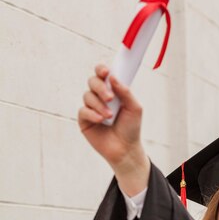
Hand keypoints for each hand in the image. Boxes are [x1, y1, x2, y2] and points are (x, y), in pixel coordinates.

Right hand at [78, 64, 149, 194]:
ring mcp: (91, 108)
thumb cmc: (131, 128)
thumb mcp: (134, 108)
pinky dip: (92, 114)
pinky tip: (101, 120)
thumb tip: (113, 77)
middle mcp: (100, 97)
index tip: (106, 72)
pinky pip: (83, 110)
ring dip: (99, 105)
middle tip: (110, 98)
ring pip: (87, 96)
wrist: (126, 149)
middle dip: (100, 88)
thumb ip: (125, 91)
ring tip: (110, 116)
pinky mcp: (84, 120)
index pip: (103, 75)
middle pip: (92, 81)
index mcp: (113, 91)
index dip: (102, 69)